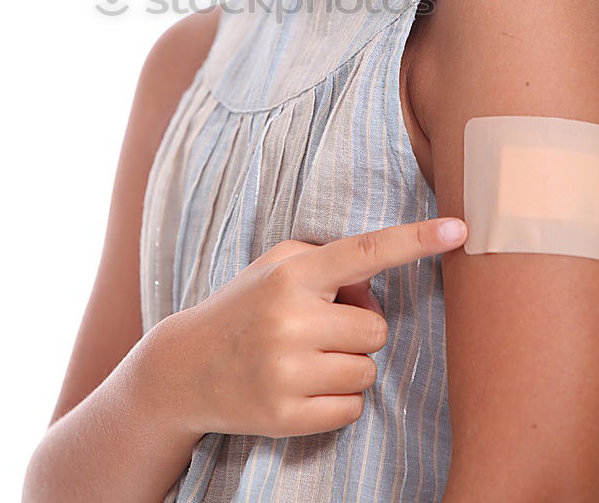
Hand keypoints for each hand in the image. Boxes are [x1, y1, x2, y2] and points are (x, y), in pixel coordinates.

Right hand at [169, 217, 466, 439]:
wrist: (187, 367)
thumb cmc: (246, 306)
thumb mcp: (279, 267)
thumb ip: (329, 264)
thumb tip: (377, 288)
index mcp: (293, 274)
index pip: (365, 252)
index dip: (415, 240)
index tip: (459, 230)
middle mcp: (290, 319)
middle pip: (377, 330)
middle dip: (357, 330)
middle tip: (318, 329)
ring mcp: (287, 370)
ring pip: (366, 371)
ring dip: (346, 366)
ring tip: (304, 358)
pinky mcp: (286, 415)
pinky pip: (351, 409)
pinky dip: (336, 400)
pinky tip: (301, 387)